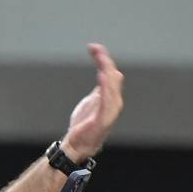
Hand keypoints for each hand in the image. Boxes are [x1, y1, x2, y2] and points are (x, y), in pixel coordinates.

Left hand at [61, 43, 123, 161]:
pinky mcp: (102, 120)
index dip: (103, 59)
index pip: (110, 74)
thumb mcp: (93, 100)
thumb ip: (101, 88)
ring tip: (101, 59)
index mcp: (111, 97)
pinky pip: (106, 102)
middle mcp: (114, 103)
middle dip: (105, 62)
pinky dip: (105, 88)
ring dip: (106, 72)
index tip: (93, 47)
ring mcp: (109, 112)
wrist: (78, 144)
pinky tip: (101, 76)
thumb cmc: (86, 124)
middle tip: (95, 49)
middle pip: (113, 78)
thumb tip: (104, 72)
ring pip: (112, 88)